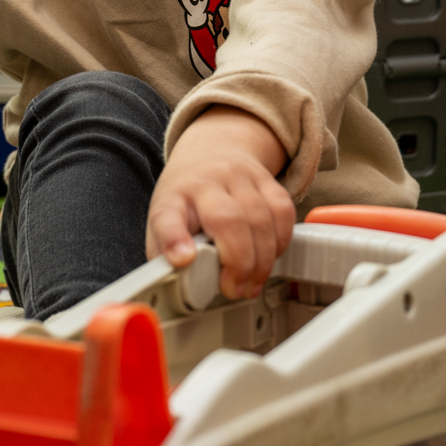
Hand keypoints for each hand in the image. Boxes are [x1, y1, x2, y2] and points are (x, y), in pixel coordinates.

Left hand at [146, 105, 294, 300]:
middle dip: (237, 262)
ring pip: (260, 218)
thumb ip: (168, 257)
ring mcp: (238, 176)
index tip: (182, 260)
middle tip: (234, 289)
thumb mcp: (163, 225)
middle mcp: (204, 182)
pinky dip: (281, 242)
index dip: (174, 240)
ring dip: (261, 261)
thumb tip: (176, 291)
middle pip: (227, 219)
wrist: (209, 153)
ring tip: (252, 284)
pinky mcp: (266, 178)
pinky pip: (282, 212)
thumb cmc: (185, 200)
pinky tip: (269, 257)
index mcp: (172, 198)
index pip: (168, 216)